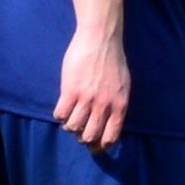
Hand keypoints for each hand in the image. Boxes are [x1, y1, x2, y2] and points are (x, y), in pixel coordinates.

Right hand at [55, 22, 129, 152]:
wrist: (100, 38)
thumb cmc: (113, 60)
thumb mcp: (124, 85)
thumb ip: (117, 104)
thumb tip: (111, 122)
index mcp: (119, 106)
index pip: (111, 137)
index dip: (101, 146)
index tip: (94, 145)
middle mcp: (103, 106)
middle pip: (89, 136)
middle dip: (83, 137)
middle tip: (80, 130)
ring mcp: (86, 98)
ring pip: (73, 127)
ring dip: (70, 126)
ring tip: (70, 117)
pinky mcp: (70, 90)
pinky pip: (60, 113)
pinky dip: (60, 115)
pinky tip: (63, 106)